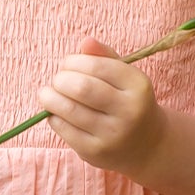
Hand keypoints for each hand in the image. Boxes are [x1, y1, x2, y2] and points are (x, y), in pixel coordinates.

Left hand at [38, 36, 165, 175]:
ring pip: (69, 110)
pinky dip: (54, 116)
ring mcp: (112, 135)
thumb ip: (105, 57)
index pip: (97, 66)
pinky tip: (57, 112)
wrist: (147, 146)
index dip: (74, 61)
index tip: (67, 64)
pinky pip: (64, 129)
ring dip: (50, 97)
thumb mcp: (125, 77)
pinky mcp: (95, 153)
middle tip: (57, 80)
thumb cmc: (129, 102)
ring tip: (47, 94)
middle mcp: (129, 111)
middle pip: (82, 88)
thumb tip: (85, 42)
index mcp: (138, 86)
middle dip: (61, 79)